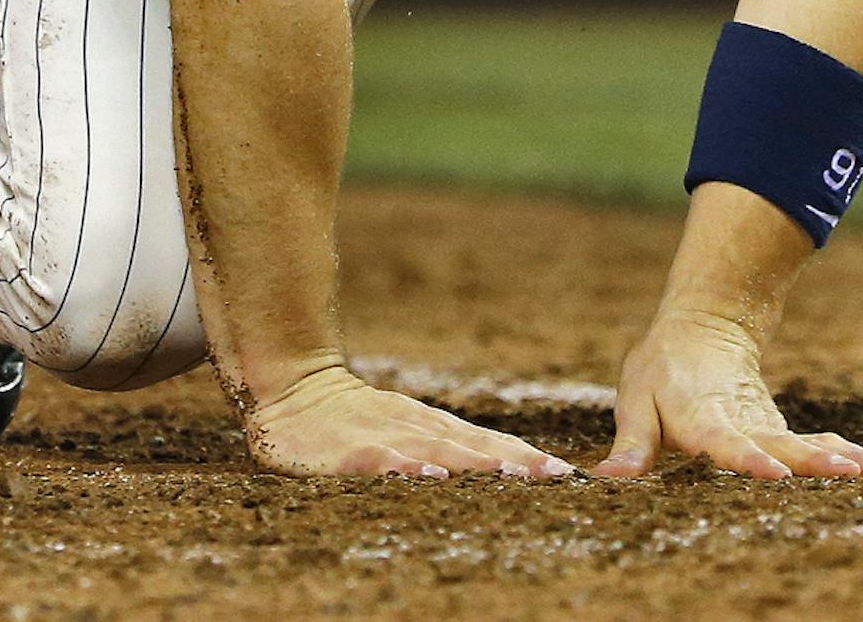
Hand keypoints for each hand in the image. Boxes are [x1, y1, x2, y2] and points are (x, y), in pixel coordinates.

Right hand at [241, 364, 574, 478]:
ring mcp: (385, 435)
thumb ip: (441, 448)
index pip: (490, 443)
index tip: (566, 473)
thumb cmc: (354, 418)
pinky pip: (382, 459)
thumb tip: (494, 467)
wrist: (295, 385)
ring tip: (513, 475)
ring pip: (438, 450)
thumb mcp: (404, 431)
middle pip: (476, 446)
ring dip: (477, 463)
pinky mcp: (348, 449)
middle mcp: (418, 429)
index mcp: (433, 428)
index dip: (528, 458)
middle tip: (557, 475)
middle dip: (518, 462)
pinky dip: (407, 467)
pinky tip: (428, 477)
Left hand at [594, 309, 862, 479]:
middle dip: (818, 461)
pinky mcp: (779, 430)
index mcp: (705, 417)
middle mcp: (743, 422)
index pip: (729, 442)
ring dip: (844, 457)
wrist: (701, 330)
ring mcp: (766, 425)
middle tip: (855, 472)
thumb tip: (609, 479)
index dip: (750, 460)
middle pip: (783, 445)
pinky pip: (816, 443)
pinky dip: (847, 453)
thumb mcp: (636, 400)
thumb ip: (632, 443)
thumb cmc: (660, 371)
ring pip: (809, 443)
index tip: (777, 474)